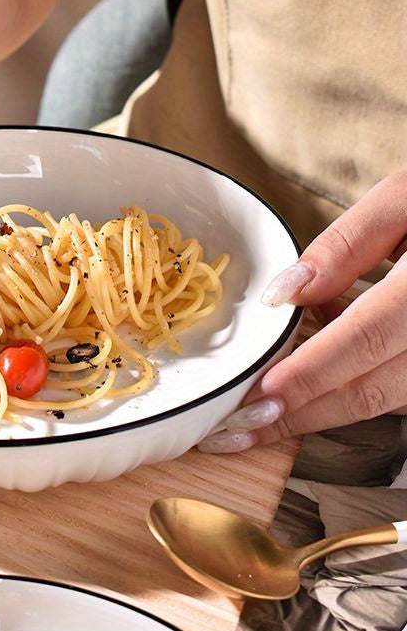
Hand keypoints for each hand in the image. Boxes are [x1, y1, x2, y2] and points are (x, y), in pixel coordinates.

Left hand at [199, 170, 406, 452]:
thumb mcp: (406, 198)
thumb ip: (347, 245)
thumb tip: (285, 294)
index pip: (363, 340)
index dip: (308, 377)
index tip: (256, 402)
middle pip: (372, 390)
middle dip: (302, 417)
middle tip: (240, 432)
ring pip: (389, 400)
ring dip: (324, 413)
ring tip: (265, 419)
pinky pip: (405, 389)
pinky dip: (357, 389)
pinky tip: (315, 384)